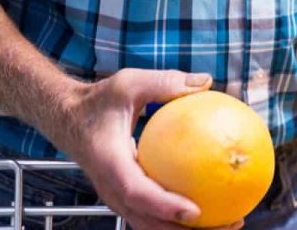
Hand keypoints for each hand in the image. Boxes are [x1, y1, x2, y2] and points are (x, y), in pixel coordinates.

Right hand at [49, 69, 245, 229]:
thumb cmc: (98, 101)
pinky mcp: (126, 197)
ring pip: (151, 225)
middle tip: (229, 223)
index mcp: (111, 163)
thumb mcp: (128, 83)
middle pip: (148, 222)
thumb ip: (165, 82)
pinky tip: (212, 205)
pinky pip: (153, 214)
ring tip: (228, 223)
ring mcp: (117, 197)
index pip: (137, 192)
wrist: (67, 118)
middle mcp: (112, 188)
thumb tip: (205, 82)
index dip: (165, 206)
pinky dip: (179, 218)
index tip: (195, 212)